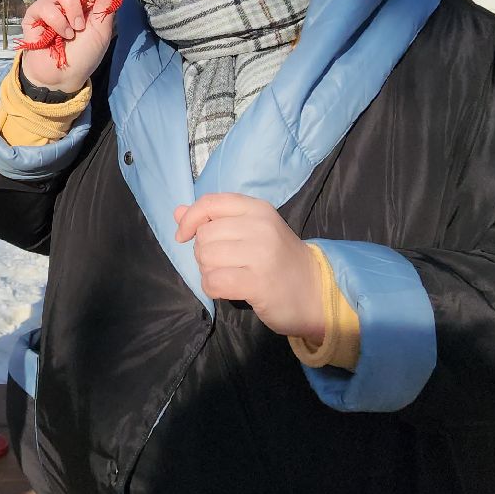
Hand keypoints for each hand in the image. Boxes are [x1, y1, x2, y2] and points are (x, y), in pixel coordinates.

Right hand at [19, 0, 120, 93]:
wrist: (63, 77)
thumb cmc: (84, 54)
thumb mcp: (103, 29)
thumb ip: (108, 3)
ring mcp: (52, 5)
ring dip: (73, 8)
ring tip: (77, 29)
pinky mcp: (35, 15)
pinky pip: (45, 6)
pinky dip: (57, 21)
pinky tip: (63, 35)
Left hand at [174, 194, 326, 339]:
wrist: (316, 290)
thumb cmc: (279, 260)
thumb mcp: (251, 231)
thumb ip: (214, 219)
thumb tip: (178, 212)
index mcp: (257, 209)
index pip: (210, 203)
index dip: (190, 219)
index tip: (184, 235)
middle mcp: (260, 226)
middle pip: (204, 235)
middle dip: (204, 253)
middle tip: (224, 263)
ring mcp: (261, 254)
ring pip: (206, 258)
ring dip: (209, 271)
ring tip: (229, 275)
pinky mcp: (258, 282)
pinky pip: (213, 281)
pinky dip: (213, 288)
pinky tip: (228, 289)